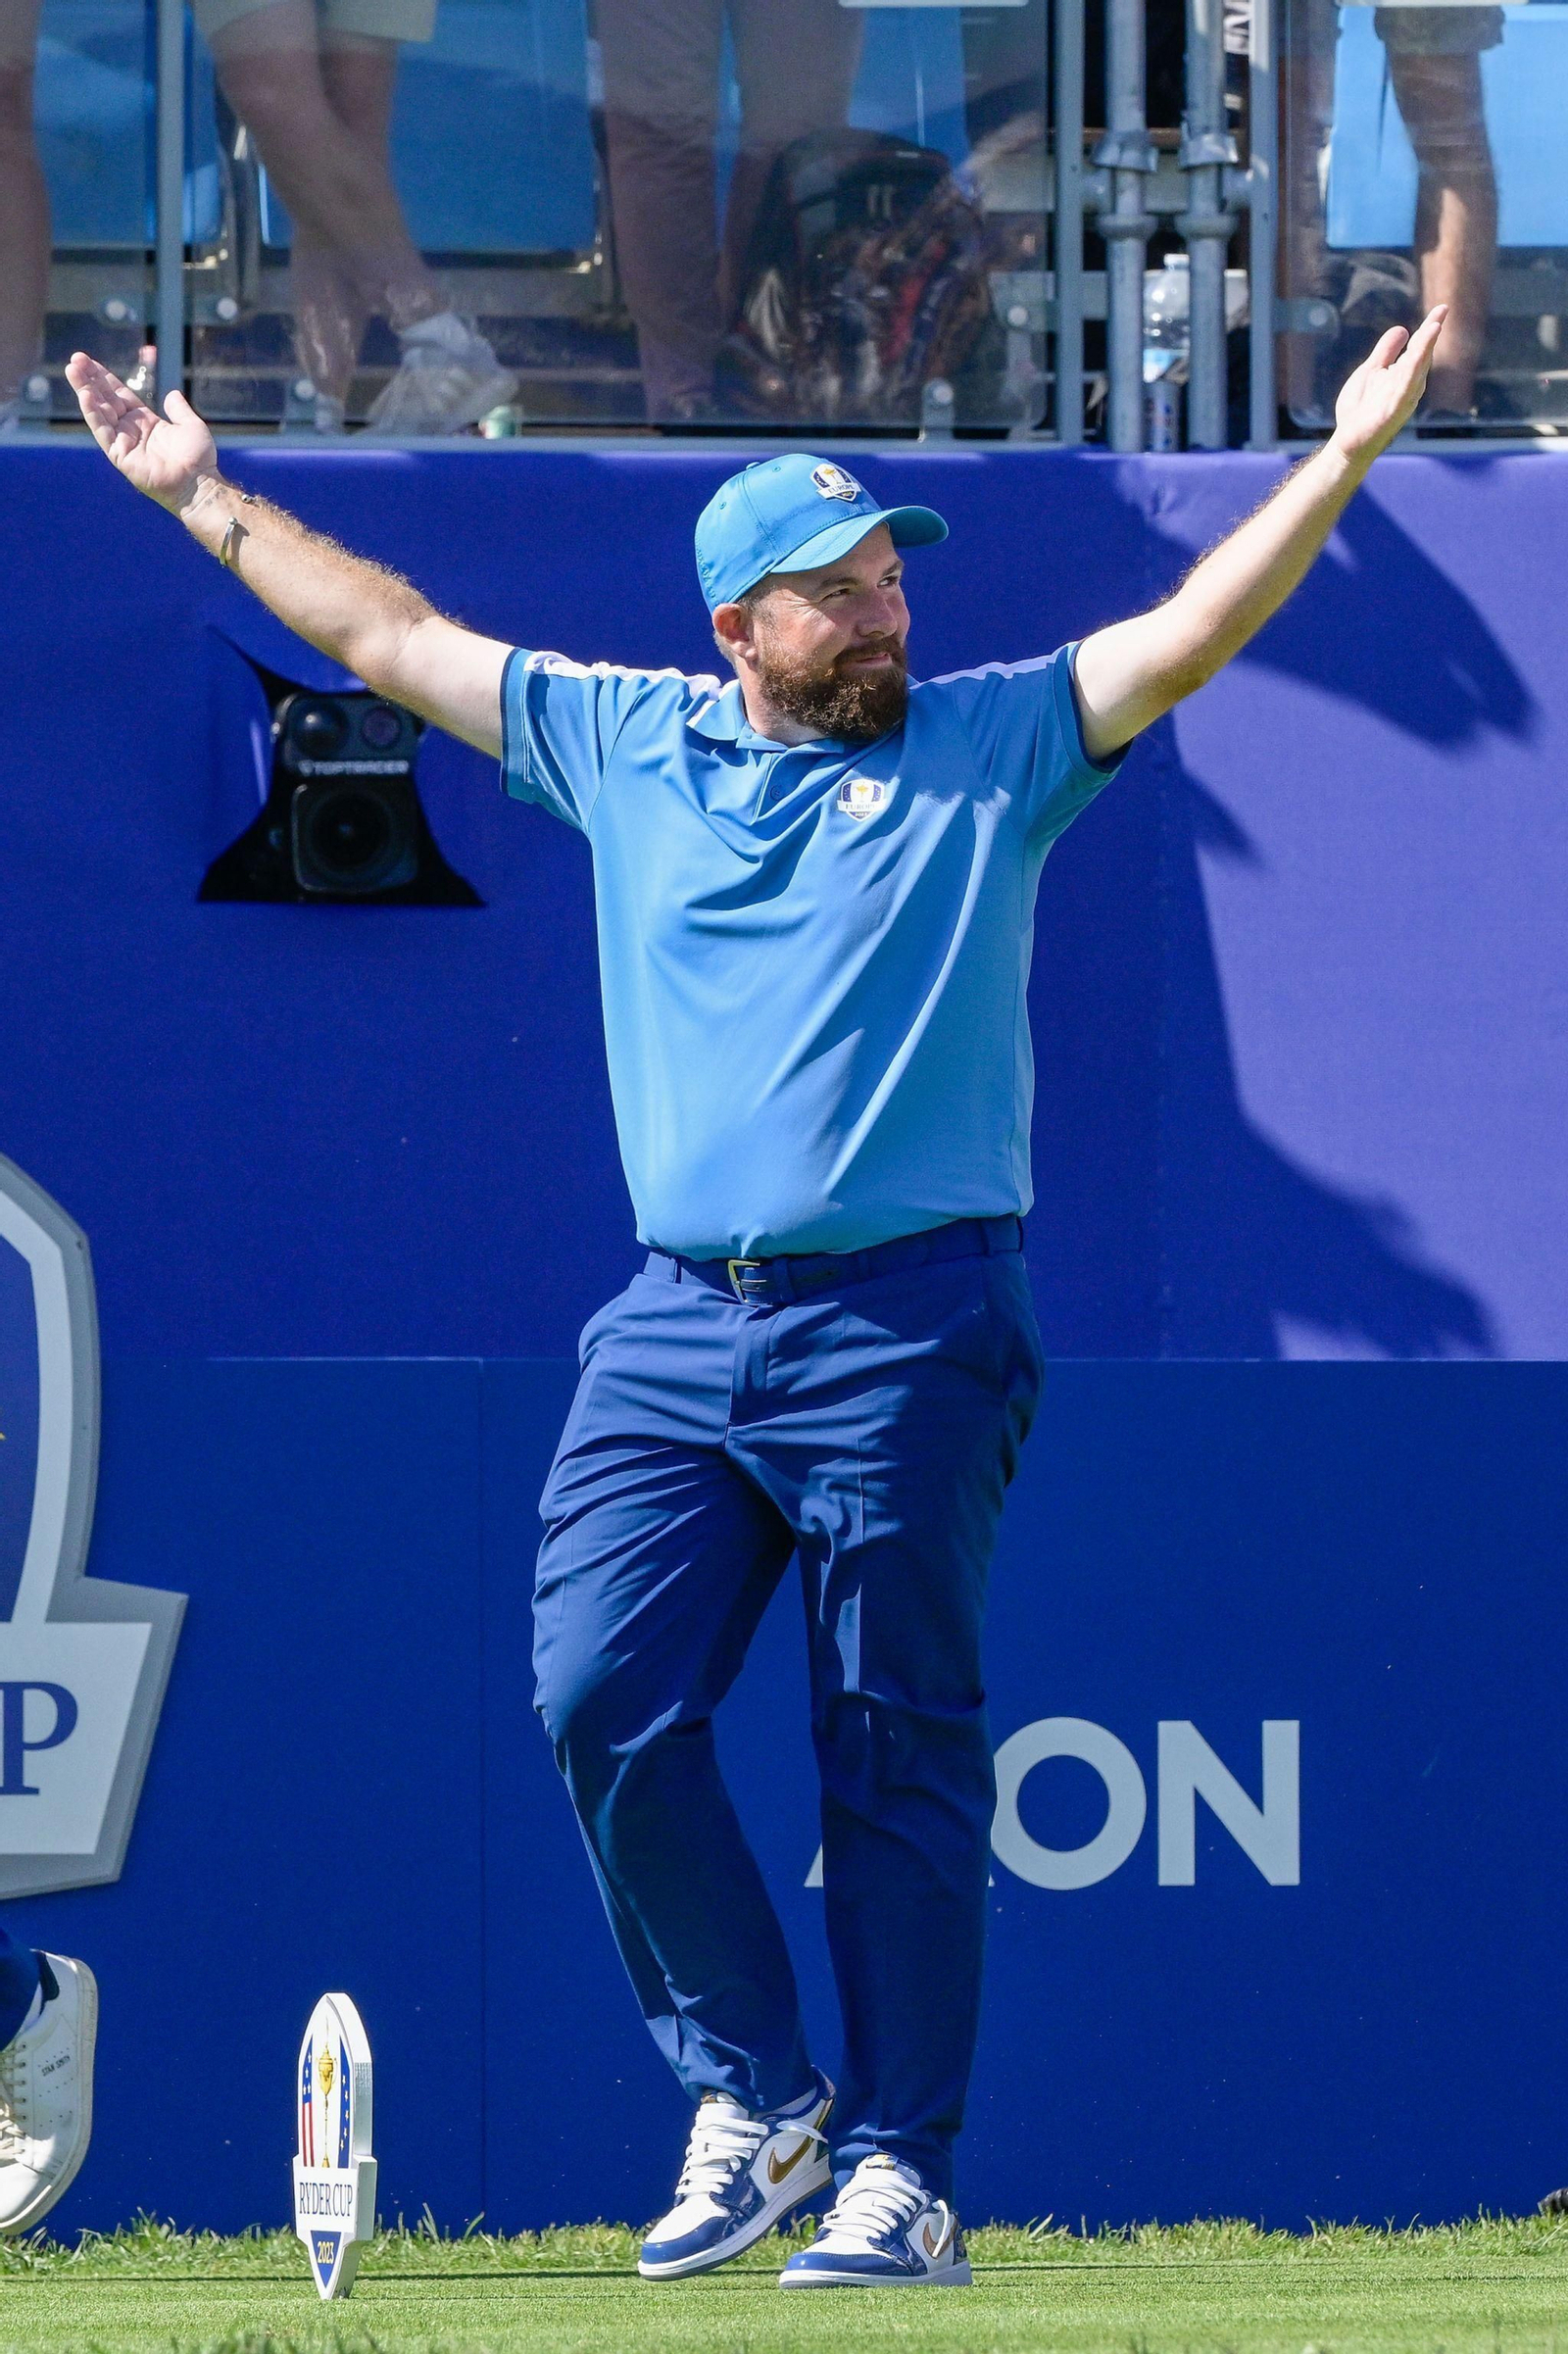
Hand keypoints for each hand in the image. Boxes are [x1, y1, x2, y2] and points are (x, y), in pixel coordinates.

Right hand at [65, 351, 218, 513]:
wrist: (199, 483)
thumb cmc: (198, 458)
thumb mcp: (191, 425)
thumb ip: (179, 409)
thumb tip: (172, 393)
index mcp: (144, 421)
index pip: (118, 394)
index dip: (104, 378)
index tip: (88, 361)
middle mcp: (130, 430)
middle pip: (104, 399)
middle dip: (89, 379)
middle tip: (74, 359)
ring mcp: (123, 442)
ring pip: (99, 412)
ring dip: (85, 391)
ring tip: (72, 370)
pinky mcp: (120, 456)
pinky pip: (103, 432)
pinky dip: (93, 414)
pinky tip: (85, 396)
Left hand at [1330, 306, 1448, 467]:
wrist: (1348, 441)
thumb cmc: (1360, 409)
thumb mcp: (1371, 371)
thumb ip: (1386, 351)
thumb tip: (1403, 329)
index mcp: (1404, 374)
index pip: (1419, 347)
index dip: (1429, 328)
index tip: (1442, 308)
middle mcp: (1409, 385)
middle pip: (1422, 355)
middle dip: (1431, 334)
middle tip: (1442, 312)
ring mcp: (1402, 398)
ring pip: (1417, 369)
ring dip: (1426, 348)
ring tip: (1434, 327)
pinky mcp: (1393, 411)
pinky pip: (1405, 388)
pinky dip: (1413, 372)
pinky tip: (1417, 357)